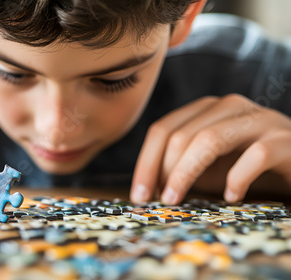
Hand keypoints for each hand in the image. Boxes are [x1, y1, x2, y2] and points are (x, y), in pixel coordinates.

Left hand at [131, 94, 290, 203]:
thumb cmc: (249, 168)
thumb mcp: (208, 168)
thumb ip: (181, 169)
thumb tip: (145, 189)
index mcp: (206, 109)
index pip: (163, 129)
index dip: (145, 162)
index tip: (138, 194)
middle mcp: (230, 107)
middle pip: (181, 135)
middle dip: (162, 171)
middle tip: (158, 201)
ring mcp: (258, 119)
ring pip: (210, 140)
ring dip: (186, 173)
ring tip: (176, 199)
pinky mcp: (285, 139)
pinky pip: (255, 155)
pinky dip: (238, 178)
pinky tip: (232, 197)